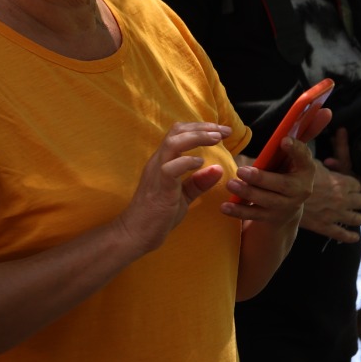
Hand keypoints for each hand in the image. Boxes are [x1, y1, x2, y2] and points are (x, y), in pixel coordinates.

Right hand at [113, 122, 233, 254]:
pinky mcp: (159, 187)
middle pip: (177, 132)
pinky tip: (200, 162)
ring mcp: (156, 172)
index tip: (221, 131)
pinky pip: (170, 168)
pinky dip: (187, 161)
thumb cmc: (158, 215)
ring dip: (197, 137)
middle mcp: (158, 161)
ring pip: (173, 143)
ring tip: (216, 139)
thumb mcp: (184, 196)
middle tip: (225, 131)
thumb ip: (199, 182)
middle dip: (203, 127)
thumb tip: (218, 168)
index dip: (200, 128)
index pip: (179, 133)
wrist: (135, 234)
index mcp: (163, 161)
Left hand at [223, 136, 318, 225]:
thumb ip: (301, 135)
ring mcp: (285, 206)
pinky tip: (224, 206)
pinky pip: (253, 215)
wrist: (287, 207)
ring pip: (266, 201)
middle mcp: (300, 190)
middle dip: (261, 178)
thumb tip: (321, 109)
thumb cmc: (287, 171)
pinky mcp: (270, 218)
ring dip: (247, 193)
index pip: (304, 158)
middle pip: (281, 185)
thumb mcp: (294, 156)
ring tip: (230, 184)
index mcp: (306, 170)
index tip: (283, 140)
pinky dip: (238, 211)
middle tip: (241, 170)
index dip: (295, 149)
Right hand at [299, 164, 360, 242]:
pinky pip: (342, 235)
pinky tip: (355, 238)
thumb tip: (330, 163)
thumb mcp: (311, 164)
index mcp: (340, 182)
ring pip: (357, 218)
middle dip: (359, 200)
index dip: (354, 185)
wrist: (283, 196)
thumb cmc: (296, 177)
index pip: (357, 184)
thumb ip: (325, 166)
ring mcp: (335, 215)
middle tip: (357, 202)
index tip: (351, 187)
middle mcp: (342, 199)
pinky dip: (351, 237)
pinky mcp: (326, 227)